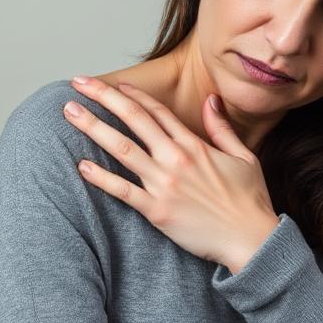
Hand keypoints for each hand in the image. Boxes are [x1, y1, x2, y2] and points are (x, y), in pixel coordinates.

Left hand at [63, 75, 279, 272]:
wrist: (252, 240)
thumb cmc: (249, 201)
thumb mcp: (244, 156)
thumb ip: (222, 127)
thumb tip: (211, 100)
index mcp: (194, 145)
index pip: (156, 111)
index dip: (132, 95)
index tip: (113, 84)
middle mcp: (176, 159)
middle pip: (133, 120)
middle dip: (103, 97)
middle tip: (78, 83)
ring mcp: (164, 184)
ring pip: (122, 149)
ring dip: (94, 128)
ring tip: (70, 112)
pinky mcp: (157, 211)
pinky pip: (123, 191)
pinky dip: (101, 178)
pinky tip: (81, 166)